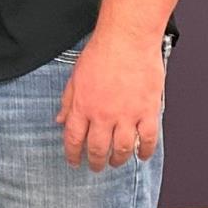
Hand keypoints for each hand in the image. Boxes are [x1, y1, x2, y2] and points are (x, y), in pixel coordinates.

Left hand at [57, 32, 163, 170]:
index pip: (73, 139)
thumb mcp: (75, 78)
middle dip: (95, 162)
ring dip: (118, 159)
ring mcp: (127, 115)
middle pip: (97, 148)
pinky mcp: (147, 111)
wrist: (127, 40)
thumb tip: (59, 120)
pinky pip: (148, 139)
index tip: (73, 162)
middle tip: (96, 167)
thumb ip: (68, 102)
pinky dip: (145, 151)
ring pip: (122, 148)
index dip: (72, 154)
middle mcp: (103, 115)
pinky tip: (142, 155)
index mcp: (83, 107)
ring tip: (116, 162)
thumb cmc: (101, 54)